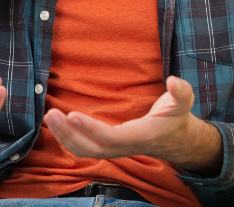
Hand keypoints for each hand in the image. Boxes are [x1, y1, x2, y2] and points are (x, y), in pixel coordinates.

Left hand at [44, 76, 222, 175]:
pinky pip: (85, 149)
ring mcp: (116, 150)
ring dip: (65, 137)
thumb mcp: (184, 102)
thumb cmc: (177, 117)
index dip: (91, 129)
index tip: (72, 114)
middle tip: (52, 113)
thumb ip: (182, 92)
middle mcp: (125, 147)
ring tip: (50, 116)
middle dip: (70, 133)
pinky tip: (58, 124)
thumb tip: (173, 81)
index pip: (111, 137)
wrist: (177, 139)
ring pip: (85, 152)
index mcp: (140, 136)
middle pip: (92, 148)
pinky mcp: (110, 147)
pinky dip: (69, 139)